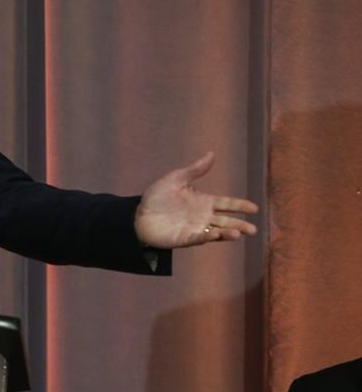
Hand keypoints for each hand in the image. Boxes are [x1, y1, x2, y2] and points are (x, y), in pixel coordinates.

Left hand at [134, 151, 258, 248]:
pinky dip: (206, 237)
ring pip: (216, 232)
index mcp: (204, 202)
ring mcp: (194, 228)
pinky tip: (215, 234)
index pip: (226, 204)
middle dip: (240, 225)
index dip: (240, 206)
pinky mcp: (184, 238)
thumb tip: (212, 153)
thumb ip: (195, 169)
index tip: (254, 208)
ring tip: (237, 233)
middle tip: (253, 230)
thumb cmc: (157, 196)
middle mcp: (203, 217)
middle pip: (226, 221)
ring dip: (227, 233)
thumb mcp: (176, 179)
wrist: (138, 213)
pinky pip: (197, 238)